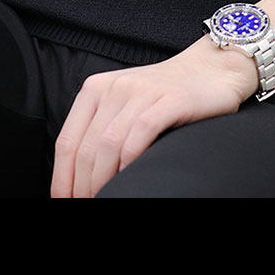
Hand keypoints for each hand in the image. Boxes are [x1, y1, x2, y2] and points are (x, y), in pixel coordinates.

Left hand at [50, 36, 257, 197]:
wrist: (212, 68)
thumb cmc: (166, 93)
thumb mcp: (125, 104)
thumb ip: (101, 130)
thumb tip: (79, 177)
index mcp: (96, 89)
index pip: (67, 141)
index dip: (62, 178)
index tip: (65, 200)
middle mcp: (115, 87)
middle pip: (87, 148)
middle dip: (83, 186)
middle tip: (88, 205)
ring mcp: (143, 91)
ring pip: (109, 144)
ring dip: (103, 180)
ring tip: (107, 198)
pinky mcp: (171, 99)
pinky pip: (141, 132)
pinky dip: (130, 160)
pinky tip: (130, 176)